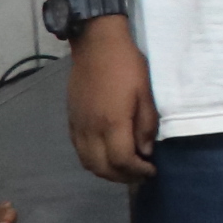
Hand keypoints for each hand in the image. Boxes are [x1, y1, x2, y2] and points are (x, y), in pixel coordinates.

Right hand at [66, 23, 157, 183]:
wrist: (96, 45)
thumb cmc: (127, 66)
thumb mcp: (146, 93)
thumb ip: (146, 125)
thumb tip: (145, 152)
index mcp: (111, 122)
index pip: (122, 161)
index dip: (137, 171)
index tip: (151, 171)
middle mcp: (90, 129)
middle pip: (102, 168)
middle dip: (123, 177)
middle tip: (140, 174)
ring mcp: (77, 126)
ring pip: (87, 162)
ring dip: (107, 172)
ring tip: (126, 168)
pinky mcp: (71, 120)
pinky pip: (79, 151)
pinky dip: (94, 160)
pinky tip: (108, 155)